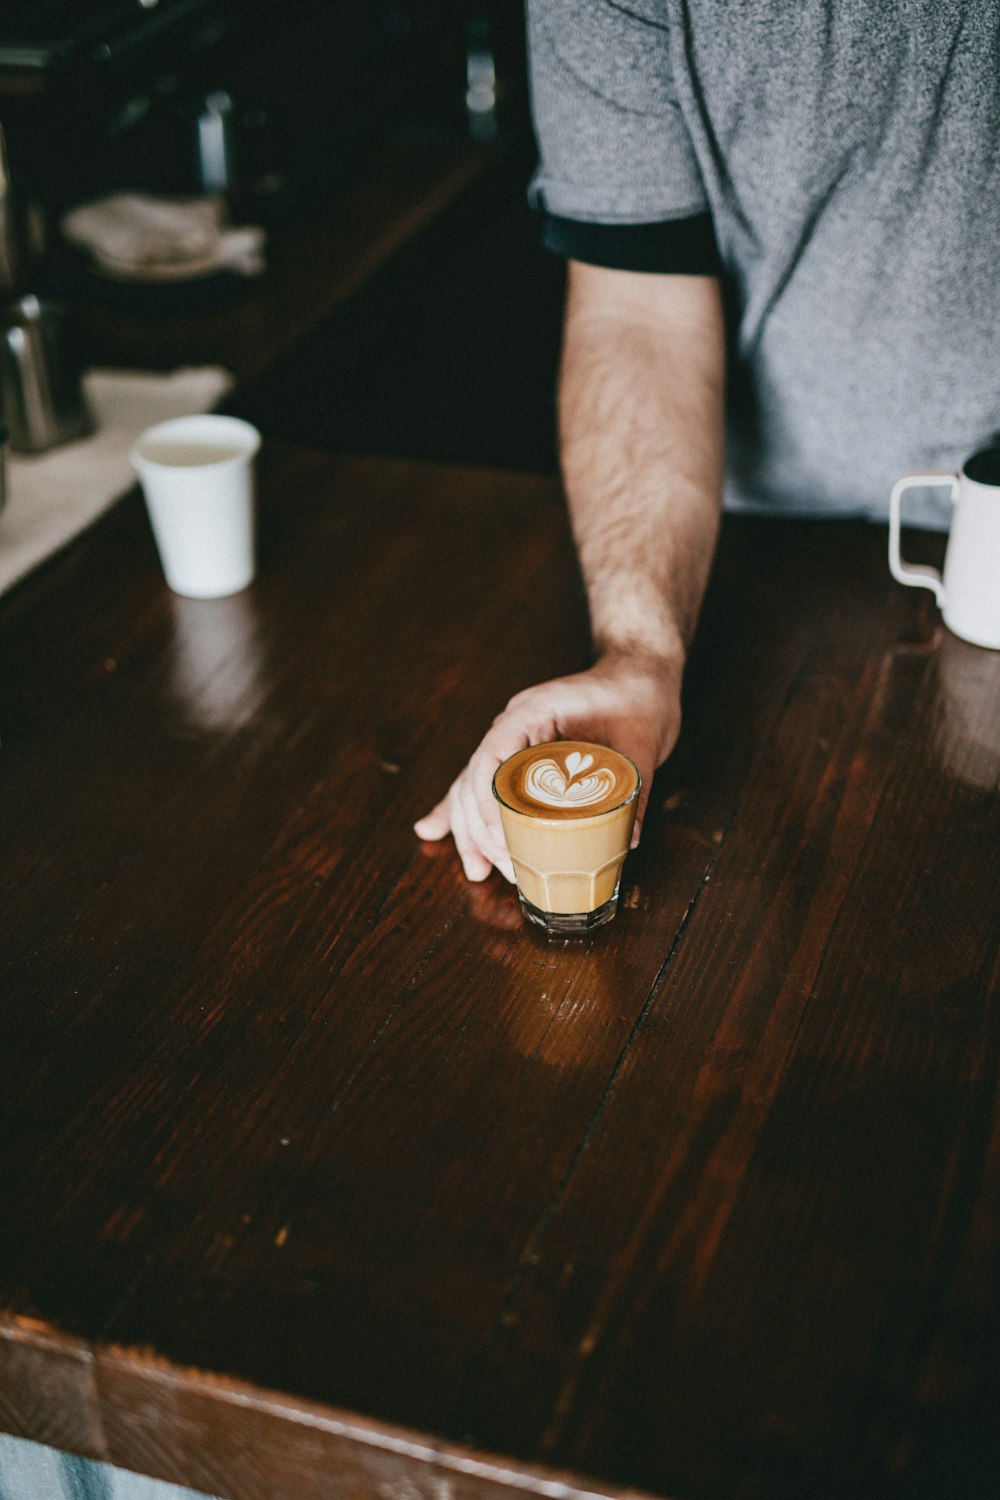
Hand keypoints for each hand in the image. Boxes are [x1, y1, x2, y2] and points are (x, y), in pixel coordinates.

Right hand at [413, 651, 682, 881]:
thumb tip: (629, 839)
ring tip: (476, 871)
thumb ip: (635, 789)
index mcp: (534, 711)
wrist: (640, 672)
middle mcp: (514, 725)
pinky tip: (433, 832)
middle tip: (503, 868)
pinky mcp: (522, 754)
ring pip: (472, 785)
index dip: (486, 799)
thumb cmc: (639, 697)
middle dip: (479, 828)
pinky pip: (485, 784)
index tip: (500, 838)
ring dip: (470, 829)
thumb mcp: (642, 743)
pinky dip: (465, 812)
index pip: (491, 755)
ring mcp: (514, 739)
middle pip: (474, 777)